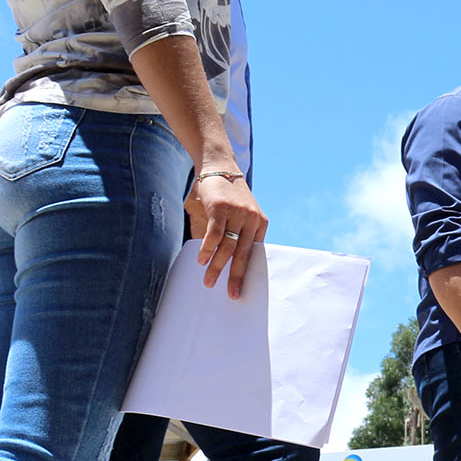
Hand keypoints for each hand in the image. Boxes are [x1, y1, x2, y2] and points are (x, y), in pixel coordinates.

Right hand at [190, 173, 267, 297]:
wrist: (219, 166)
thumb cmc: (227, 195)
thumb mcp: (238, 214)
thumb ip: (235, 234)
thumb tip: (222, 259)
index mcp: (260, 224)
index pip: (254, 254)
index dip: (247, 273)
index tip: (241, 290)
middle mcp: (252, 220)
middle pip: (243, 254)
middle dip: (236, 277)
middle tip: (231, 294)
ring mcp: (237, 214)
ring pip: (228, 247)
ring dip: (216, 266)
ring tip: (208, 281)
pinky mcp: (221, 208)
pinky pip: (215, 234)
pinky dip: (207, 249)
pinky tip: (200, 260)